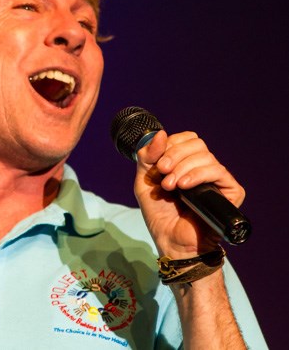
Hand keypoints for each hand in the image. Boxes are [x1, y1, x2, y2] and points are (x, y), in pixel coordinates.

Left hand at [134, 130, 245, 258]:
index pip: (185, 139)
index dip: (170, 145)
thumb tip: (159, 134)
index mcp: (185, 163)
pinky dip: (199, 175)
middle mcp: (203, 168)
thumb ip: (147, 157)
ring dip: (183, 169)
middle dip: (175, 156)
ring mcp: (217, 180)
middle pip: (196, 144)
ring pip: (206, 156)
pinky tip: (185, 186)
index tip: (157, 163)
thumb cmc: (160, 215)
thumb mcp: (145, 182)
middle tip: (163, 175)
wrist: (172, 241)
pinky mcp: (231, 192)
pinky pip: (219, 171)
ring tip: (171, 187)